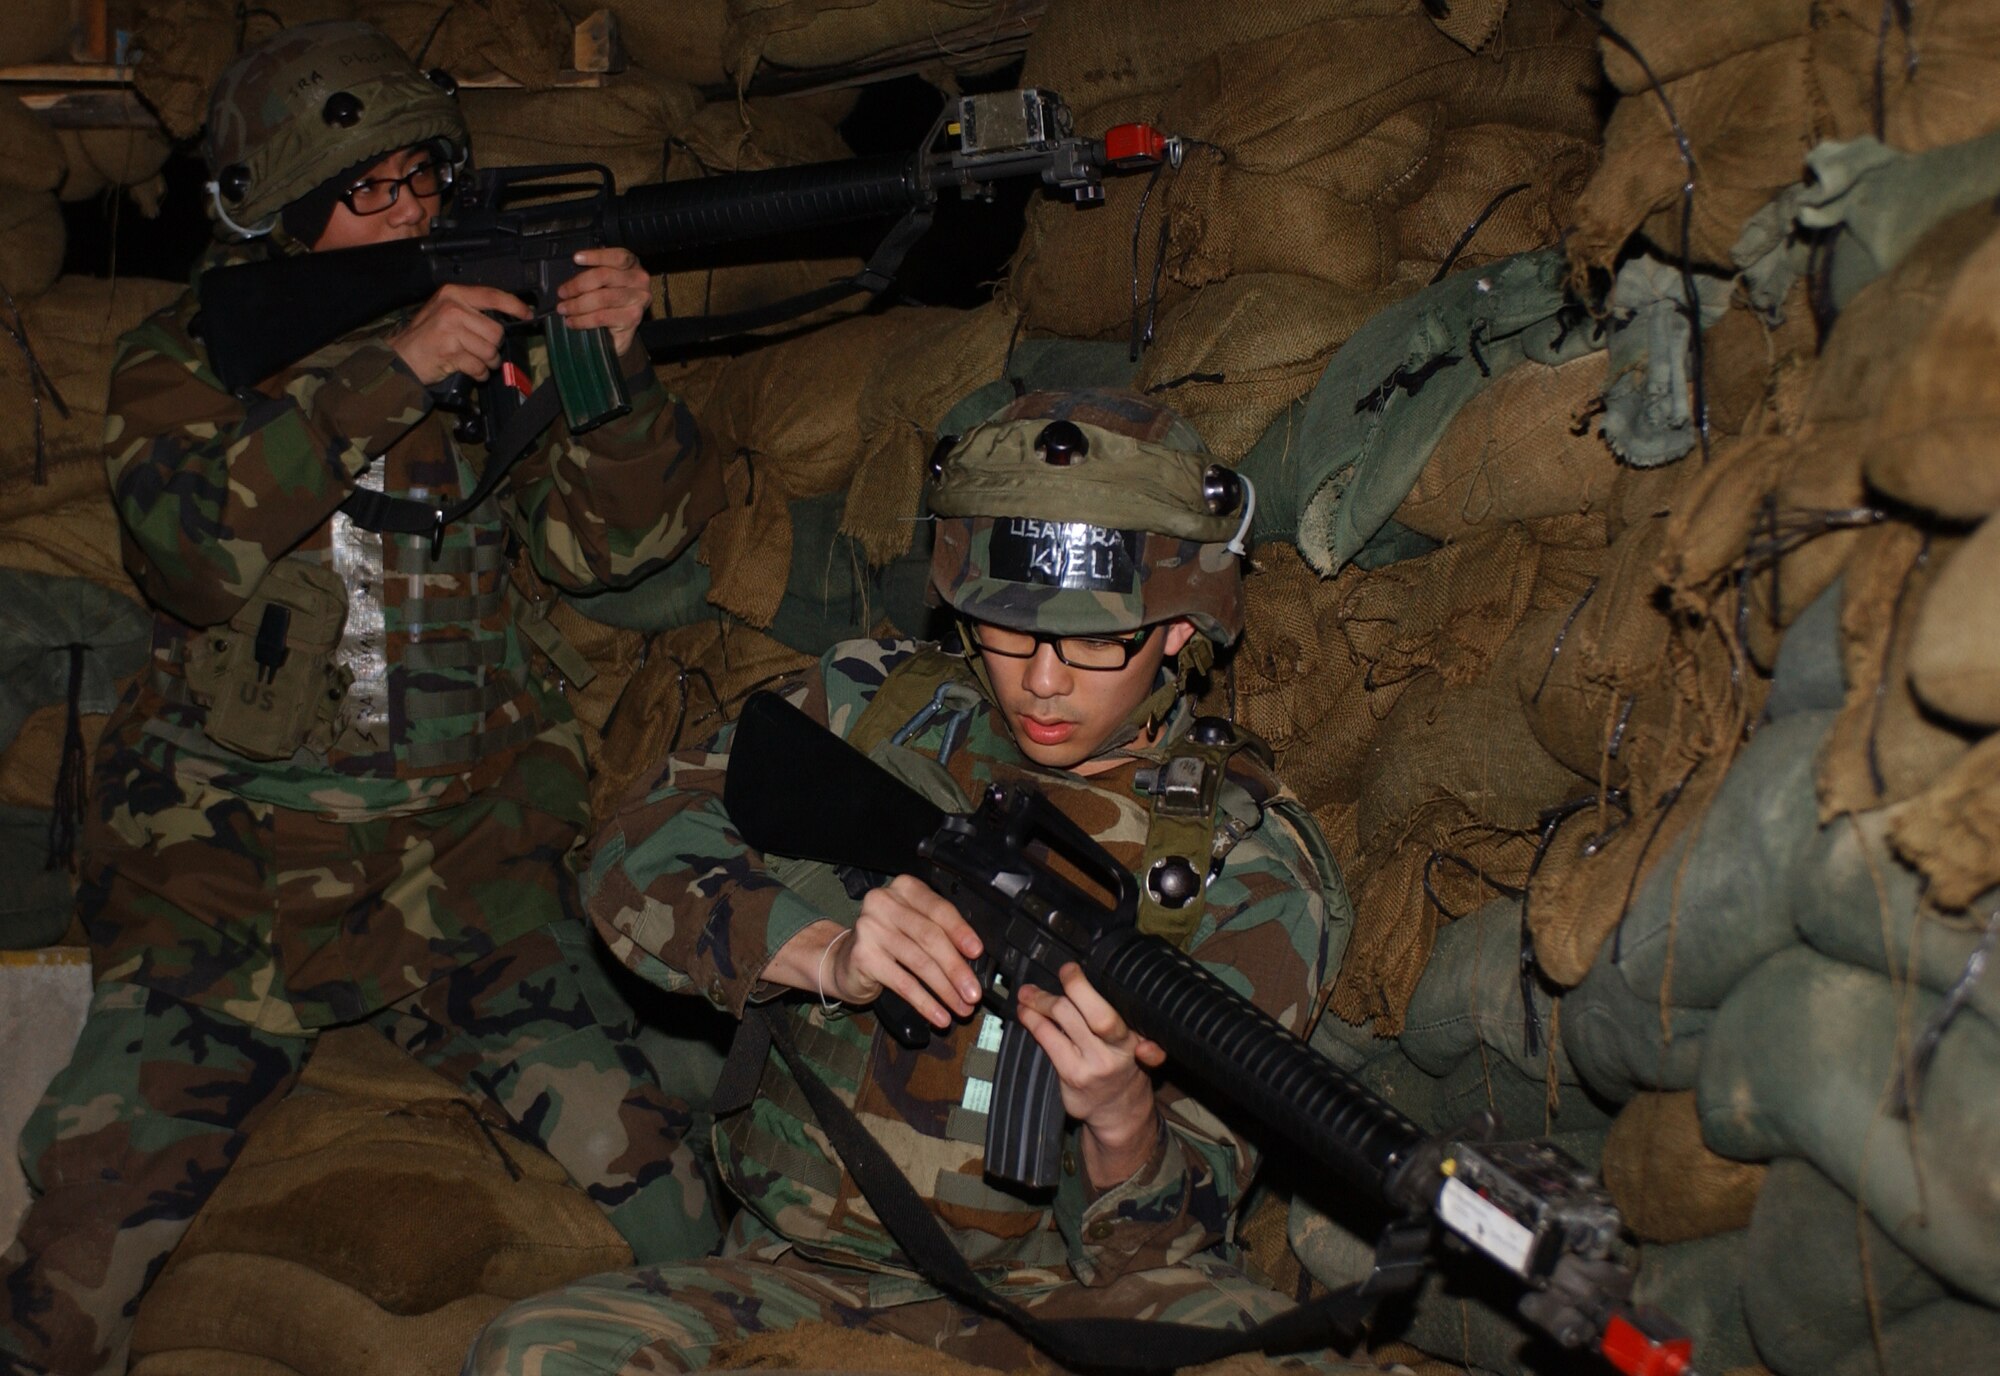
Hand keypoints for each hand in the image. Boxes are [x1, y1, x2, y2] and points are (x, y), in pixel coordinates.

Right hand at [388, 283, 530, 383]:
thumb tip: (504, 318)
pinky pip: (479, 366)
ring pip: (490, 351)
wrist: (401, 357)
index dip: (514, 305)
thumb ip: (471, 311)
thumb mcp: (445, 312)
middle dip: (493, 347)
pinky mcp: (450, 352)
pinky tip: (468, 370)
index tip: (527, 313)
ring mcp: (451, 330)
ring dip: (486, 362)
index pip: (492, 296)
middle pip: (496, 331)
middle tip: (479, 351)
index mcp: (453, 294)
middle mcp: (453, 308)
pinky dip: (478, 373)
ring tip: (472, 360)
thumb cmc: (426, 337)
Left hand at [558, 247, 650, 358]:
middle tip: (562, 293)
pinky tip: (572, 322)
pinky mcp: (633, 319)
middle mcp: (639, 280)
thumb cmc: (611, 300)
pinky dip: (583, 320)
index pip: (617, 257)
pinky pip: (602, 317)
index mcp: (632, 265)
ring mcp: (638, 300)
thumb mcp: (605, 281)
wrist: (622, 330)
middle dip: (578, 285)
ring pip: (602, 298)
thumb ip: (594, 272)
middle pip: (604, 276)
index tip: (576, 258)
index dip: (596, 256)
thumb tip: (570, 271)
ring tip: (563, 309)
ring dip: (577, 304)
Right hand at [823, 875, 984, 1027]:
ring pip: (919, 962)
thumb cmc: (887, 942)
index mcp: (904, 889)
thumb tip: (972, 961)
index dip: (961, 932)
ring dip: (945, 990)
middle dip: (957, 968)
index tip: (977, 952)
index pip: (939, 909)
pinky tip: (938, 1014)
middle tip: (973, 992)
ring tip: (961, 1007)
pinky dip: (925, 1002)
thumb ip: (940, 933)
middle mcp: (884, 903)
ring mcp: (870, 928)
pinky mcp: (863, 956)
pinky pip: (903, 983)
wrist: (843, 960)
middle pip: (930, 937)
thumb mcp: (914, 928)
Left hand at [1016, 963, 1165, 1188]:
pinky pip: (1047, 1042)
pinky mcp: (1071, 1076)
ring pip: (1059, 1023)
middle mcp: (1111, 1053)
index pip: (1105, 1012)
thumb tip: (1094, 983)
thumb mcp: (1138, 1044)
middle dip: (1056, 991)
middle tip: (1042, 979)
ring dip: (1038, 1004)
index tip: (1069, 969)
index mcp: (1130, 1039)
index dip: (1082, 987)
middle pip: (1078, 1013)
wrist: (1121, 1112)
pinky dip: (1034, 1023)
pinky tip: (1026, 1015)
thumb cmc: (1125, 1068)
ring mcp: (1089, 1066)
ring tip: (1026, 995)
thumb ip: (1126, 1021)